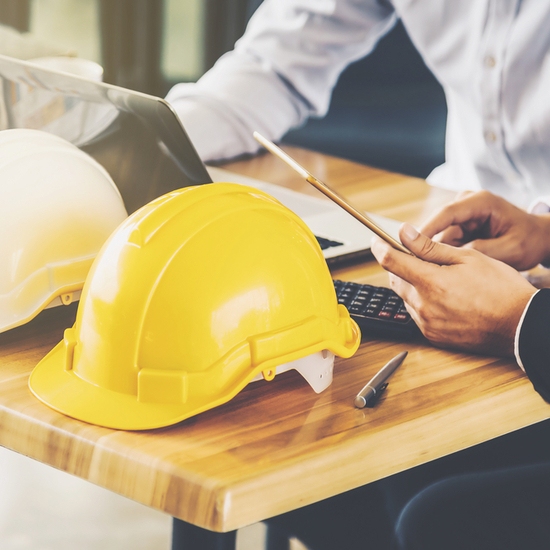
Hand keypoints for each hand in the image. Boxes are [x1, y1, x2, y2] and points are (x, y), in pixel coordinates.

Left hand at [371, 223, 536, 355]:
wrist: (520, 325)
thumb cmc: (500, 288)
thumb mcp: (467, 258)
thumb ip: (430, 247)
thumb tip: (404, 233)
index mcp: (431, 282)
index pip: (391, 261)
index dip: (380, 248)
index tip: (376, 241)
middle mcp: (423, 305)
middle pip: (395, 280)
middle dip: (400, 267)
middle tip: (417, 258)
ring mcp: (426, 323)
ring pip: (405, 298)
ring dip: (412, 285)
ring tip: (439, 279)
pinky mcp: (432, 336)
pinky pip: (417, 315)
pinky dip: (422, 303)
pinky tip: (443, 298)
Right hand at [420, 190, 549, 270]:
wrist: (539, 237)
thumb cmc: (529, 240)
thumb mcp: (509, 249)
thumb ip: (480, 252)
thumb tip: (450, 258)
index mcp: (481, 202)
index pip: (447, 213)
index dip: (427, 229)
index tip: (411, 246)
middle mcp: (468, 203)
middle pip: (439, 224)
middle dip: (430, 245)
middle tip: (420, 266)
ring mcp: (463, 214)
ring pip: (440, 235)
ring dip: (439, 253)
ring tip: (441, 272)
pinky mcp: (461, 225)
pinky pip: (446, 240)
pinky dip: (445, 254)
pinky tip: (447, 268)